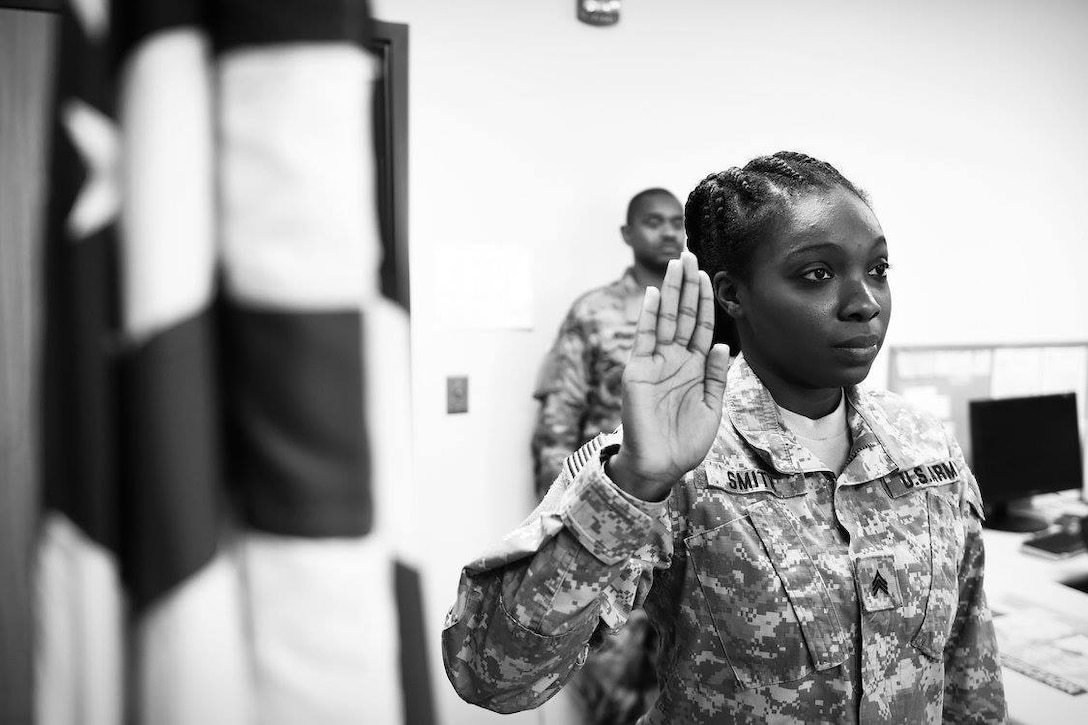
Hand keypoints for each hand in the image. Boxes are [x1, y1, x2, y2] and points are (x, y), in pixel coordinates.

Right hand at [608, 252, 730, 500]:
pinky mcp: (638, 371)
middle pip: (683, 314)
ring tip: (676, 263)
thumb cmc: (685, 441)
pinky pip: (645, 338)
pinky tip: (655, 293)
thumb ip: (715, 375)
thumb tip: (722, 344)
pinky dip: (649, 315)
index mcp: (694, 366)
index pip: (701, 325)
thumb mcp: (712, 406)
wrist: (661, 465)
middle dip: (687, 285)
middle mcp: (674, 359)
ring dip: (671, 291)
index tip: (709, 274)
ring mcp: (655, 363)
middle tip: (690, 254)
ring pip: (666, 319)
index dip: (705, 300)